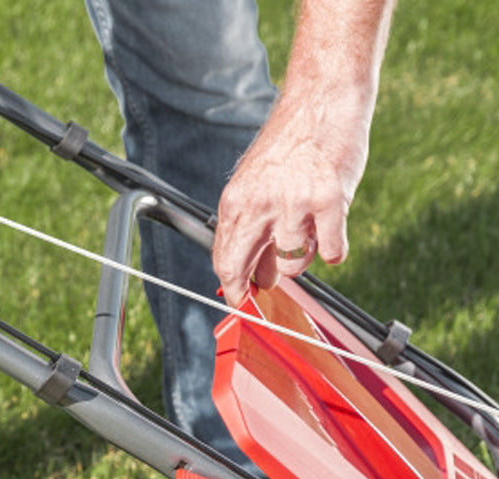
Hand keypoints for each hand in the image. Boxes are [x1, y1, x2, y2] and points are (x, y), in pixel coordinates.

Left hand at [211, 0, 394, 307]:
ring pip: (295, 262)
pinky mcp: (329, 202)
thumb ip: (250, 224)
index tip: (240, 298)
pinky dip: (333, 250)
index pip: (225, 260)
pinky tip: (331, 234)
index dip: (232, 285)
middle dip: (256, 285)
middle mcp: (260, 205)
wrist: (322, 100)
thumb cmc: (292, 142)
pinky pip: (330, 251)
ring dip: (303, 256)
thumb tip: (254, 271)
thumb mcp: (255, 181)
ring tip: (309, 229)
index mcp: (236, 201)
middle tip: (267, 287)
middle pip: (244, 268)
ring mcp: (295, 205)